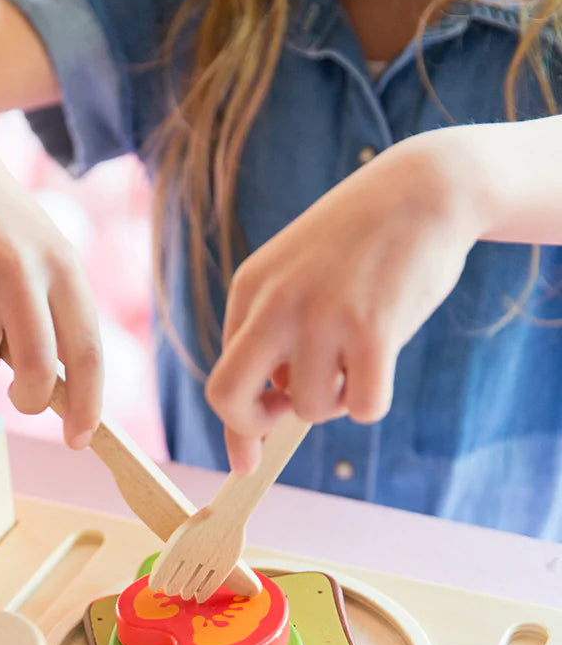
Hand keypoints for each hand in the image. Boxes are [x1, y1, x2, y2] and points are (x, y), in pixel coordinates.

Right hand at [0, 126, 101, 448]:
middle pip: (34, 373)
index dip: (87, 404)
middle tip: (20, 393)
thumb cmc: (1, 228)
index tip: (79, 439)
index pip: (85, 352)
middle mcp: (20, 271)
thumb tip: (61, 398)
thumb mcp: (46, 255)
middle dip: (28, 398)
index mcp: (63, 266)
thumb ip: (57, 318)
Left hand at [206, 131, 485, 473]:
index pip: (222, 378)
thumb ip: (273, 341)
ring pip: (309, 407)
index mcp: (249, 291)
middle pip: (229, 398)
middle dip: (253, 427)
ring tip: (355, 357)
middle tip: (288, 415)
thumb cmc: (359, 246)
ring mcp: (320, 316)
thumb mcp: (296, 279)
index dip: (238, 424)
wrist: (422, 190)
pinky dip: (371, 401)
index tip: (249, 454)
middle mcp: (274, 304)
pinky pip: (363, 407)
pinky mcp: (372, 328)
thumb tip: (263, 424)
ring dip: (335, 399)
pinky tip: (381, 362)